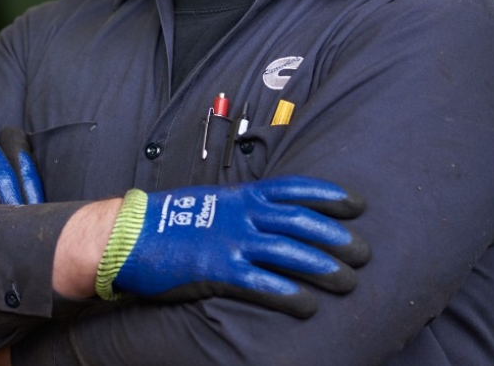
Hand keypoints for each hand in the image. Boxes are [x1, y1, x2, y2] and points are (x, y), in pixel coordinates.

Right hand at [95, 176, 368, 317]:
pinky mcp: (218, 269)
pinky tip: (308, 305)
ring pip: (288, 251)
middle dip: (337, 236)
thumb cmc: (172, 221)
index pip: (295, 188)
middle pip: (301, 221)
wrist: (129, 234)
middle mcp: (242, 213)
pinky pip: (261, 282)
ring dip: (323, 266)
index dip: (329, 195)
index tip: (356, 204)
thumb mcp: (214, 203)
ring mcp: (230, 240)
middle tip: (364, 252)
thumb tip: (273, 217)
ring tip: (349, 281)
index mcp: (242, 195)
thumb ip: (244, 208)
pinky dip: (288, 293)